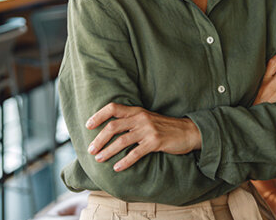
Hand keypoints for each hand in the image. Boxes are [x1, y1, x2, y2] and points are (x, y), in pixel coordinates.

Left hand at [86, 103, 200, 171]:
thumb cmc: (164, 126)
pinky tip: (117, 168)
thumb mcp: (146, 118)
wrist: (187, 131)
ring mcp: (148, 130)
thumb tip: (110, 128)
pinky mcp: (155, 142)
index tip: (88, 125)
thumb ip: (131, 120)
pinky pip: (136, 153)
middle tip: (91, 149)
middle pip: (113, 126)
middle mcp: (140, 118)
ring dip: (108, 151)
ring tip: (99, 159)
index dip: (99, 115)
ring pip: (122, 140)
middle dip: (99, 138)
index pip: (113, 108)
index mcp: (137, 111)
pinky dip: (125, 161)